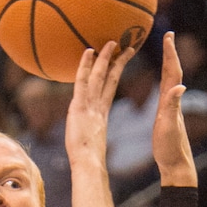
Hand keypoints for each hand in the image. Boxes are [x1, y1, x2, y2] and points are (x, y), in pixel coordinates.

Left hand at [65, 41, 132, 166]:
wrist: (89, 163)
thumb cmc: (88, 158)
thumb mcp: (90, 141)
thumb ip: (91, 132)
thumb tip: (91, 135)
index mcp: (101, 113)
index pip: (110, 86)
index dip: (116, 72)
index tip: (122, 59)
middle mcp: (98, 105)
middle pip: (109, 78)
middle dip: (117, 61)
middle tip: (125, 46)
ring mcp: (90, 105)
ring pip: (99, 76)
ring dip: (104, 58)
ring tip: (110, 43)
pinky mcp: (81, 106)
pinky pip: (83, 81)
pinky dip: (85, 66)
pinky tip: (88, 52)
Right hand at [152, 32, 194, 186]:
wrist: (176, 166)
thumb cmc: (170, 149)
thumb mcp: (168, 126)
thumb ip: (172, 106)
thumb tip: (180, 86)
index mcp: (171, 101)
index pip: (172, 72)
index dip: (170, 53)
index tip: (168, 35)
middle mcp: (173, 102)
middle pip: (172, 72)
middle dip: (170, 53)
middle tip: (168, 36)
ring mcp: (172, 109)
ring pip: (170, 82)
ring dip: (168, 65)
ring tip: (166, 53)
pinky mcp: (168, 117)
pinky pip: (166, 93)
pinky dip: (164, 82)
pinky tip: (164, 84)